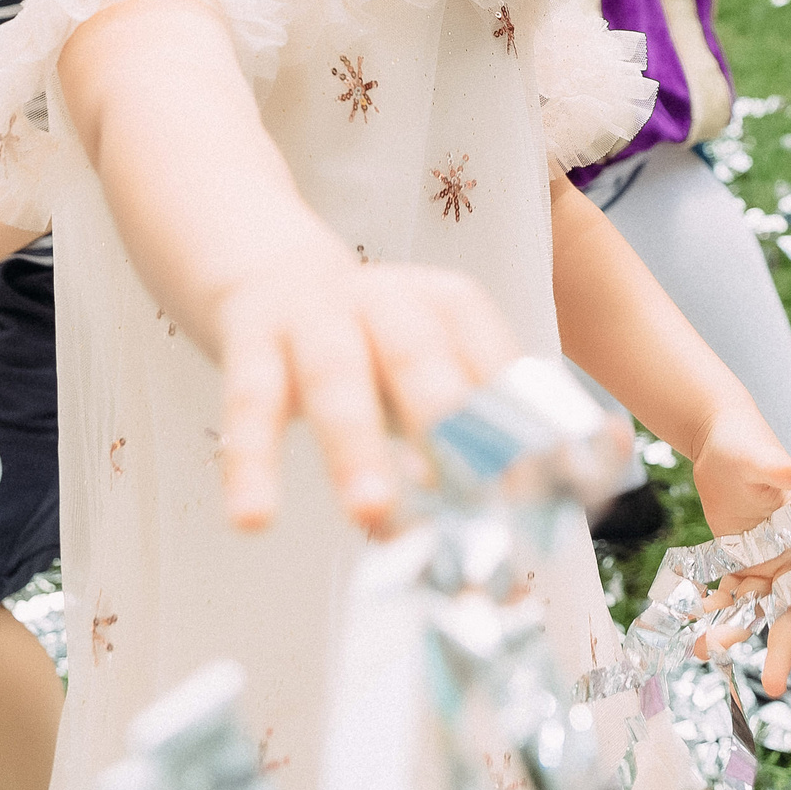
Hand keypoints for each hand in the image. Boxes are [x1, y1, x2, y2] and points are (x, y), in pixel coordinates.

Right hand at [213, 259, 517, 532]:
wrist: (269, 271)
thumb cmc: (370, 345)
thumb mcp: (427, 371)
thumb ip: (469, 433)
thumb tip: (522, 518)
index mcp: (446, 305)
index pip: (493, 364)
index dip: (519, 427)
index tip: (540, 494)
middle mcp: (385, 300)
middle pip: (419, 356)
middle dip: (446, 424)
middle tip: (472, 497)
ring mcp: (314, 315)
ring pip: (335, 377)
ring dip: (355, 446)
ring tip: (370, 514)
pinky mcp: (252, 338)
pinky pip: (250, 403)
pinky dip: (250, 462)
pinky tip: (251, 519)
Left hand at [688, 409, 790, 694]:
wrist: (720, 444)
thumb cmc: (747, 445)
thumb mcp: (759, 458)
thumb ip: (780, 467)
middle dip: (783, 647)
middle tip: (772, 684)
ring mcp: (766, 563)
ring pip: (755, 609)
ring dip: (733, 631)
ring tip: (704, 648)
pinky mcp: (739, 563)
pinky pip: (729, 596)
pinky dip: (713, 611)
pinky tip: (691, 625)